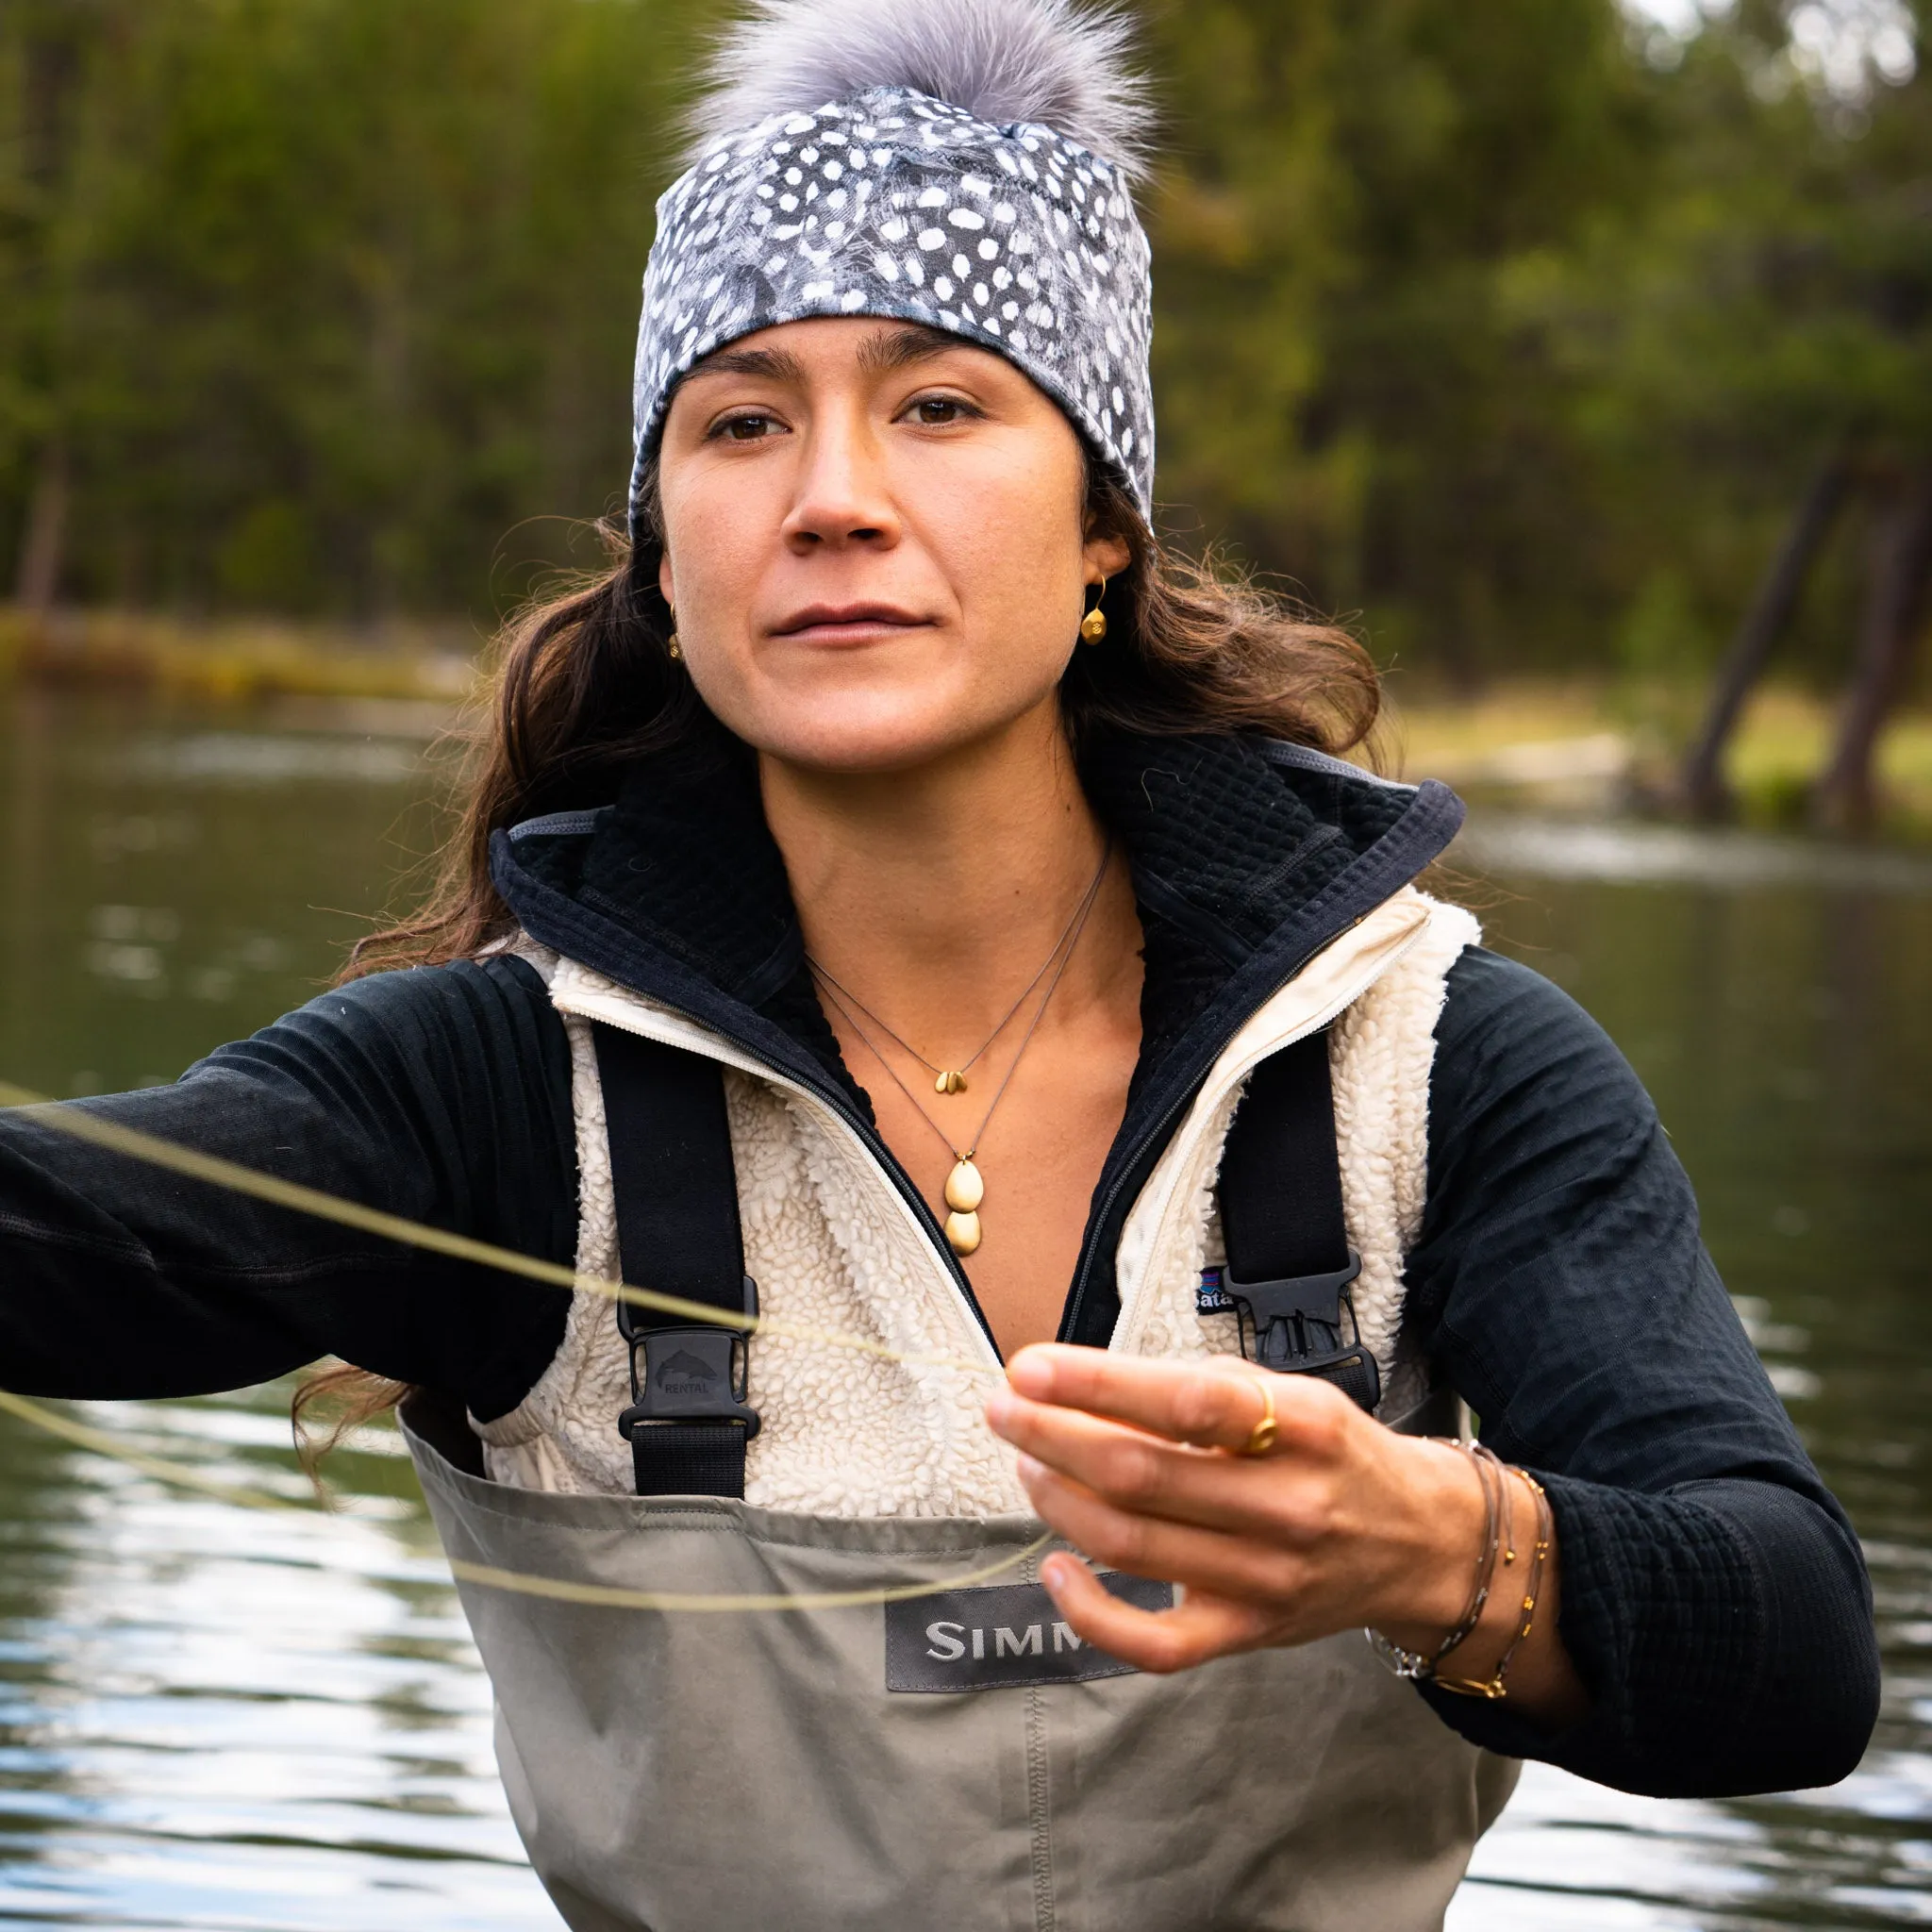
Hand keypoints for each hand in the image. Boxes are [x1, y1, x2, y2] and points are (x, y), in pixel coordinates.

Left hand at [983, 1344, 1585, 1723]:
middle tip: (1003, 1408)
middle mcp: (1288, 1507)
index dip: (1096, 1384)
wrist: (1419, 1542)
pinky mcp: (1247, 1634)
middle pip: (1142, 1476)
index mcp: (1302, 1428)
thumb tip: (1084, 1382)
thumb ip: (1200, 1390)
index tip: (1030, 1366)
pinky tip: (1054, 1565)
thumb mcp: (1290, 1395)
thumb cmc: (1332, 1454)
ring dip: (1058, 1499)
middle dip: (1052, 1437)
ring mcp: (1267, 1580)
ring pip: (1134, 1546)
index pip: (1184, 1403)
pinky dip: (1090, 1612)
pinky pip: (1153, 1644)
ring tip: (1026, 1459)